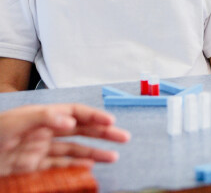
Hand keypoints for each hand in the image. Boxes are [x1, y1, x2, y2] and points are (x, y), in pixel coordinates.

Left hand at [0, 104, 129, 175]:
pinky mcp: (33, 168)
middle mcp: (45, 131)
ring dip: (94, 152)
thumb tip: (71, 121)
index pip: (75, 113)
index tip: (111, 121)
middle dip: (103, 133)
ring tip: (113, 156)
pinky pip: (60, 166)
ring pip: (74, 150)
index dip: (94, 116)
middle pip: (80, 130)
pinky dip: (76, 166)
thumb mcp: (15, 122)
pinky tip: (89, 166)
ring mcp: (40, 150)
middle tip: (123, 137)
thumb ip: (44, 118)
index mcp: (43, 116)